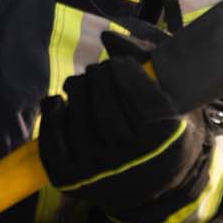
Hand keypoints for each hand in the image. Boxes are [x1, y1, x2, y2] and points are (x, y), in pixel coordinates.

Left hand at [37, 31, 209, 221]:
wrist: (151, 185)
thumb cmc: (162, 133)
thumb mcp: (171, 99)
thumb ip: (147, 60)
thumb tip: (107, 37)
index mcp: (166, 137)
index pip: (137, 88)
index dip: (125, 69)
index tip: (121, 65)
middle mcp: (133, 160)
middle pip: (104, 99)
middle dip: (99, 74)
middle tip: (100, 72)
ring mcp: (99, 173)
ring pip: (77, 113)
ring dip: (76, 88)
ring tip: (82, 85)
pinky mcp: (72, 181)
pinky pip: (52, 140)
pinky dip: (51, 113)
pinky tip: (59, 102)